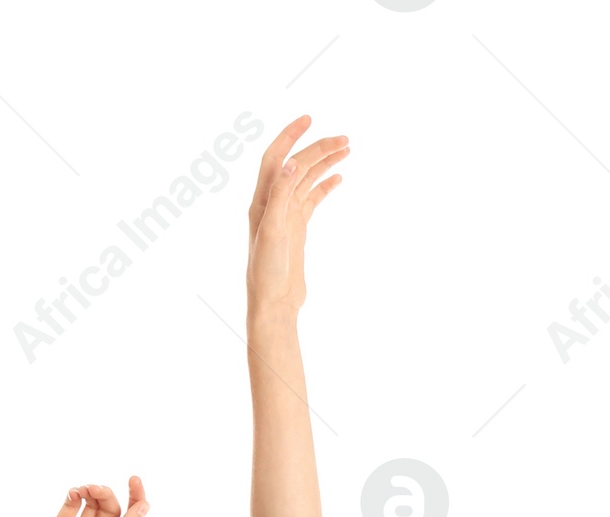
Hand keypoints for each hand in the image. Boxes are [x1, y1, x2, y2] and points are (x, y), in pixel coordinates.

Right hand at [5, 478, 149, 516]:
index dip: (137, 499)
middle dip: (106, 494)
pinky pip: (72, 504)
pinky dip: (74, 494)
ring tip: (81, 490)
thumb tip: (145, 506)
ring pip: (93, 503)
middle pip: (112, 509)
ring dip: (90, 491)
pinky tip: (72, 493)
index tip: (134, 480)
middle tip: (94, 489)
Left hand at [246, 115, 347, 316]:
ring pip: (307, 180)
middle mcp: (273, 203)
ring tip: (347, 150)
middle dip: (319, 149)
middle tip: (345, 140)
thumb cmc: (267, 272)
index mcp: (263, 200)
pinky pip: (312, 199)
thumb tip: (292, 162)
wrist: (273, 304)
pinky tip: (339, 177)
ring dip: (324, 163)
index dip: (290, 136)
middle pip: (297, 166)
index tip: (309, 119)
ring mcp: (286, 215)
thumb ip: (280, 195)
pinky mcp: (296, 229)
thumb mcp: (272, 231)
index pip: (276, 158)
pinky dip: (324, 186)